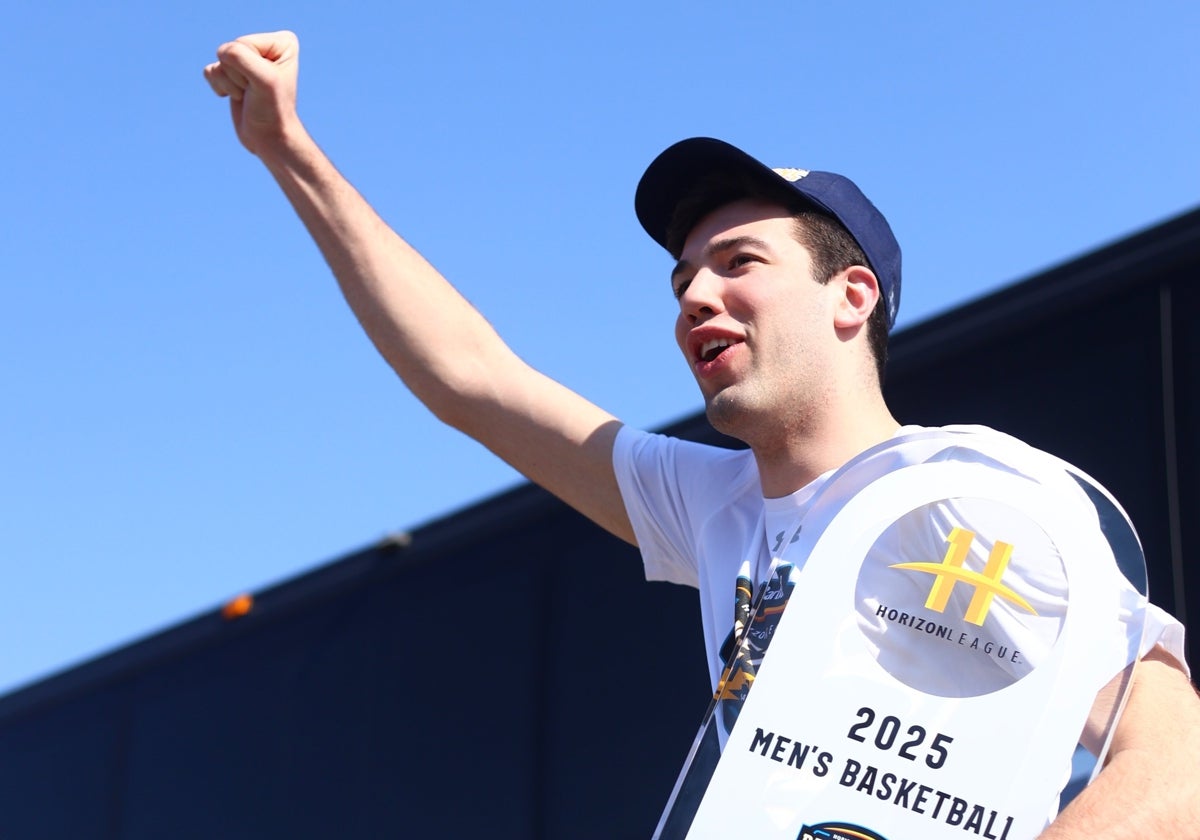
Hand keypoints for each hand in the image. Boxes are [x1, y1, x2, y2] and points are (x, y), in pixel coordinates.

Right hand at [204, 31, 300, 156]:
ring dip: (229, 82)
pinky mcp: (232, 72)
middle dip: (238, 75)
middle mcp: (266, 46)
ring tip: (248, 94)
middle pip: (230, 50)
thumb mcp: (263, 79)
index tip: (265, 86)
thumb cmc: (272, 109)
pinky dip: (219, 87)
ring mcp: (247, 59)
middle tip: (255, 91)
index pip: (244, 43)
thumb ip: (239, 56)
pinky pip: (210, 70)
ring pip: (219, 60)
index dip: (249, 69)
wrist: (269, 137)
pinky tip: (238, 96)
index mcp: (282, 42)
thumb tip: (220, 52)